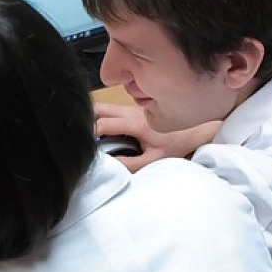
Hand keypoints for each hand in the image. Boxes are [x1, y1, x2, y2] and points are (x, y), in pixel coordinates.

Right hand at [92, 100, 221, 169]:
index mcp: (135, 123)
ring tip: (86, 133)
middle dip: (84, 119)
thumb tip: (108, 165)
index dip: (89, 133)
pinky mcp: (133, 109)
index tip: (82, 144)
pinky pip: (110, 109)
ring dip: (92, 117)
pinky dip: (100, 116)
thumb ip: (129, 164)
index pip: (104, 123)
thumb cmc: (176, 144)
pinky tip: (100, 130)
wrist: (194, 130)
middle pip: (99, 108)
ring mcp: (131, 108)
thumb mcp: (153, 160)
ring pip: (104, 106)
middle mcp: (130, 111)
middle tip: (77, 134)